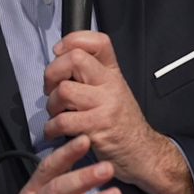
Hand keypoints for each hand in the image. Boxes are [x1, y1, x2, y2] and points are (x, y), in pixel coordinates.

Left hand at [43, 31, 193, 193]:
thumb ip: (91, 77)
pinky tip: (55, 132)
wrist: (142, 153)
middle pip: (74, 59)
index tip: (60, 53)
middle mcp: (110, 84)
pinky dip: (51, 128)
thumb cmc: (121, 124)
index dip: (73, 40)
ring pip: (64, 90)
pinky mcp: (97, 127)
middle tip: (52, 89)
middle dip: (53, 73)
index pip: (98, 41)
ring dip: (51, 105)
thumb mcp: (113, 92)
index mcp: (113, 73)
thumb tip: (59, 66)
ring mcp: (105, 105)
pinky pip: (62, 120)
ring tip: (57, 115)